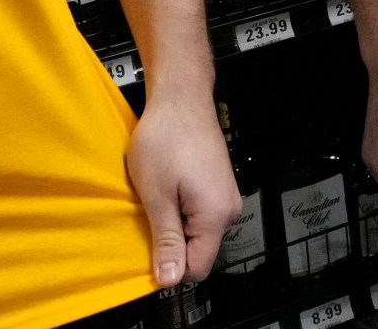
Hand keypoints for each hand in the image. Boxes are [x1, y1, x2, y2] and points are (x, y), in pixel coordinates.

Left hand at [125, 91, 240, 286]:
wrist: (181, 97)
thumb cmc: (166, 137)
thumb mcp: (156, 195)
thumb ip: (166, 240)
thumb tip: (170, 280)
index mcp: (216, 215)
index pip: (198, 268)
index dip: (171, 267)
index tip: (149, 250)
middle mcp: (228, 208)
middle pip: (199, 250)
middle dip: (171, 242)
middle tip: (149, 214)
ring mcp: (225, 195)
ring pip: (197, 231)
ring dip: (174, 223)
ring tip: (157, 196)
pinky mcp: (218, 185)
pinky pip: (199, 213)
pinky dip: (180, 208)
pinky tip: (166, 187)